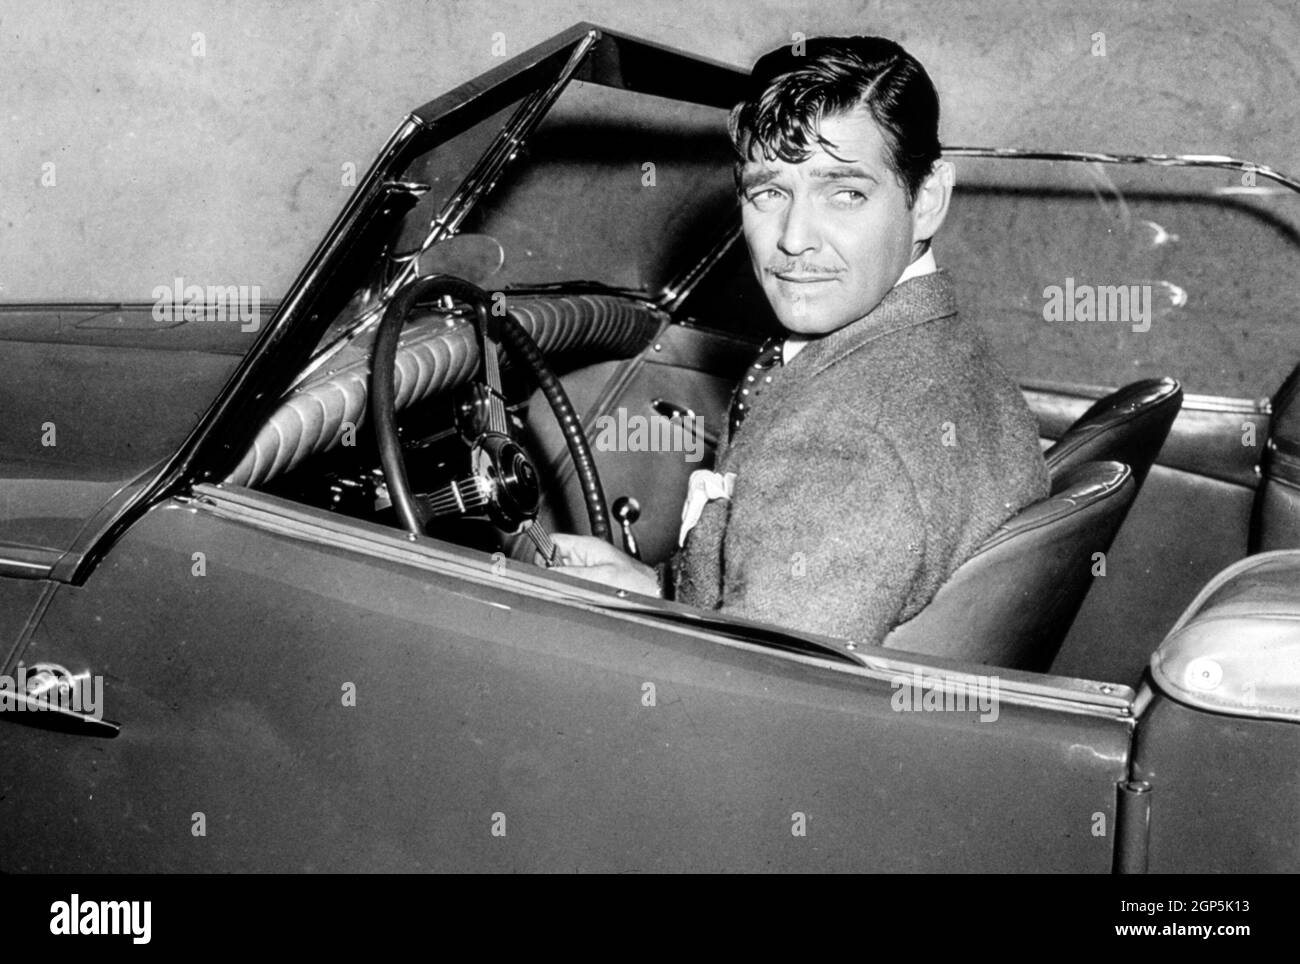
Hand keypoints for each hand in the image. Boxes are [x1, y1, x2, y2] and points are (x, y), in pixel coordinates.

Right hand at [537, 533, 661, 597]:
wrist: (655, 597)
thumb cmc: (638, 585)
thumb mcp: (601, 577)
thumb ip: (571, 575)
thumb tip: (547, 575)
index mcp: (587, 546)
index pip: (552, 541)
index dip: (541, 553)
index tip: (541, 568)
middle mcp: (587, 555)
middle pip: (554, 559)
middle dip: (552, 572)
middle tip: (562, 584)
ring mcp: (589, 569)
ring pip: (562, 574)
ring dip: (563, 584)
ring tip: (578, 591)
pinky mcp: (593, 582)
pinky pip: (572, 585)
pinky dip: (571, 591)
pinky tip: (582, 596)